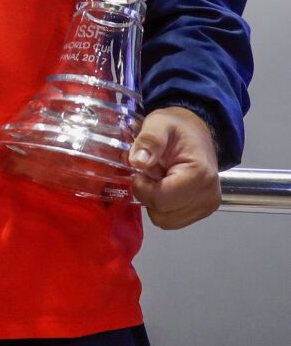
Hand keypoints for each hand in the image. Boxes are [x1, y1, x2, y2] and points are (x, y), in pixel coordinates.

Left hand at [131, 106, 221, 228]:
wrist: (197, 131)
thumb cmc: (177, 127)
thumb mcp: (158, 124)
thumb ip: (148, 141)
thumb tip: (138, 162)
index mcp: (199, 175)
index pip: (160, 200)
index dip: (142, 187)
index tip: (143, 170)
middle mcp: (208, 195)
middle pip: (163, 215)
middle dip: (149, 195)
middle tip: (152, 173)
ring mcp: (208, 206)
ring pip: (166, 221)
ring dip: (155, 202)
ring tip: (160, 179)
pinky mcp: (204, 210)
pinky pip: (173, 220)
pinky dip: (164, 207)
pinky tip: (166, 187)